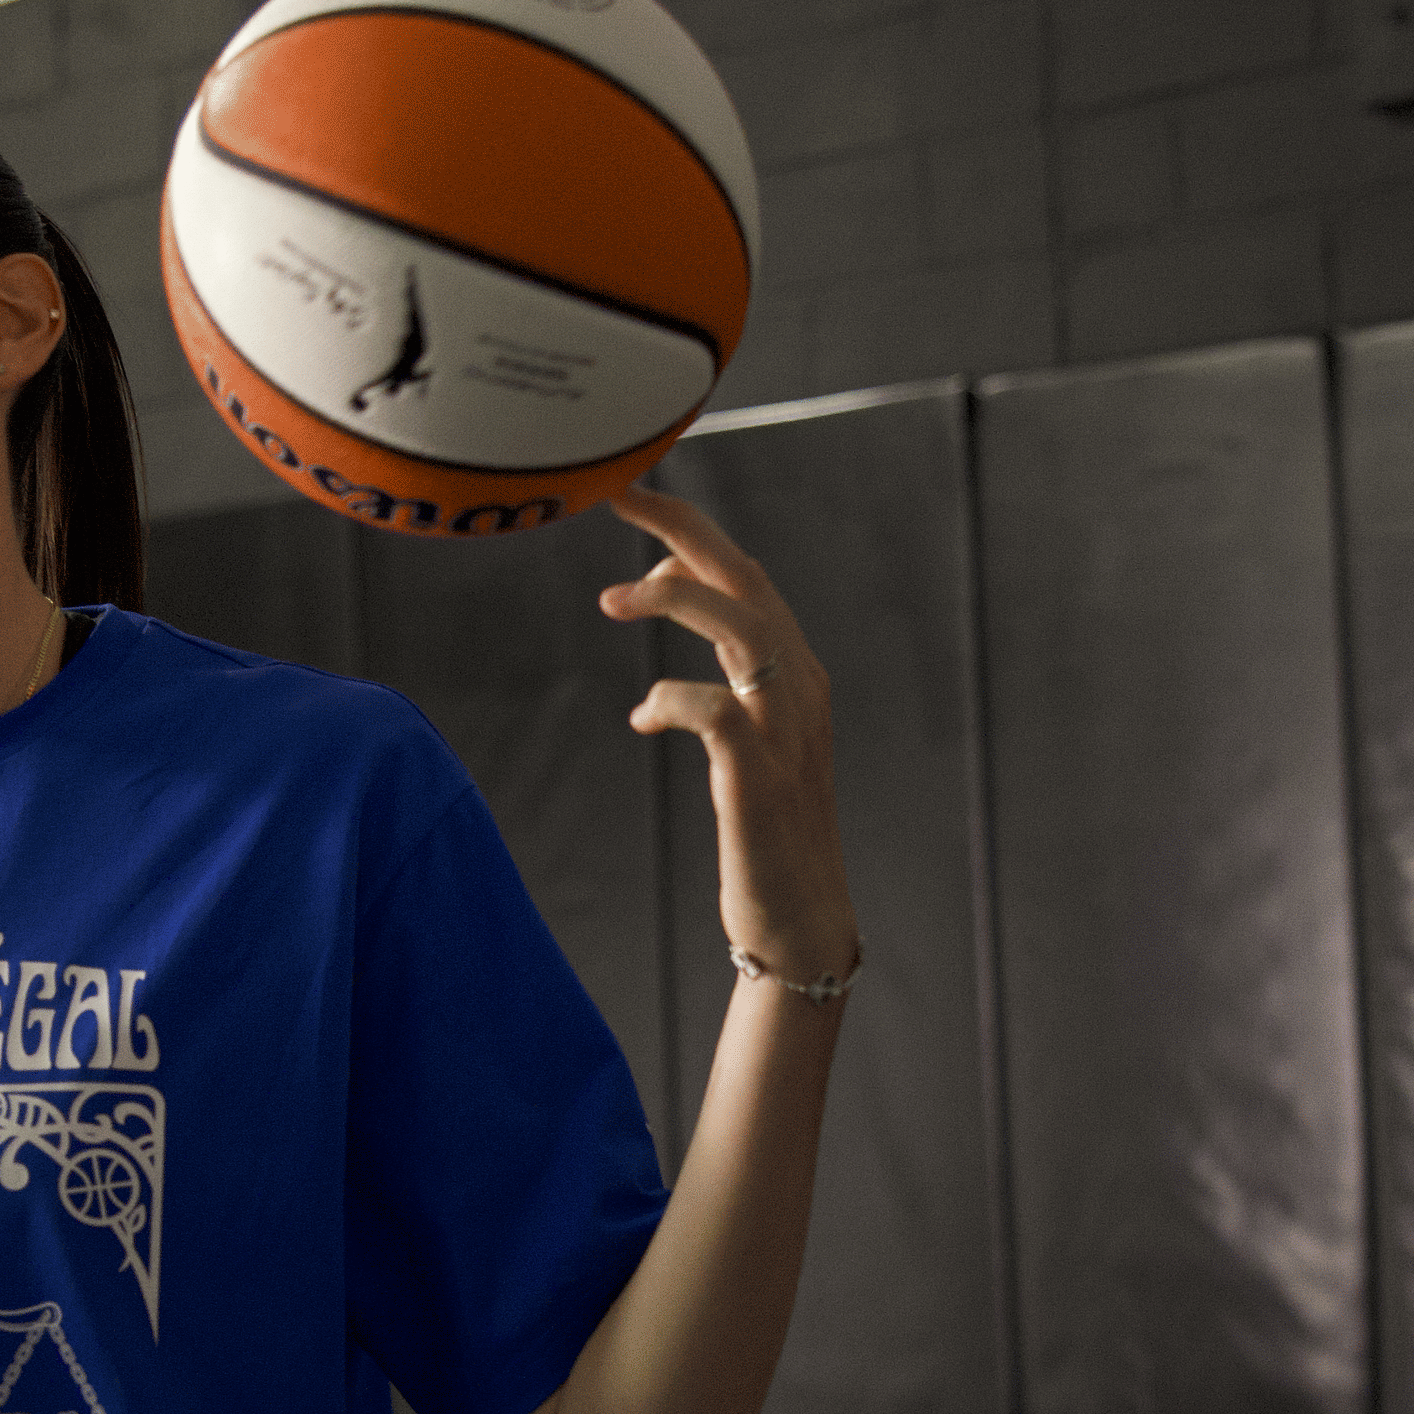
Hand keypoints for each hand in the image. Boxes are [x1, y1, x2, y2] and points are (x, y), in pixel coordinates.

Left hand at [598, 488, 858, 984]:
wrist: (802, 920)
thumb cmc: (764, 830)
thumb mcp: (745, 739)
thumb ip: (717, 675)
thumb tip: (655, 603)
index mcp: (797, 672)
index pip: (745, 575)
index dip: (690, 531)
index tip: (634, 498)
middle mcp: (800, 687)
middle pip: (743, 577)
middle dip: (679, 526)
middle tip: (617, 493)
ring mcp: (785, 731)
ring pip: (738, 625)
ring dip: (671, 596)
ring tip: (611, 600)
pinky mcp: (760, 777)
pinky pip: (712, 709)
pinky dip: (669, 700)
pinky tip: (645, 719)